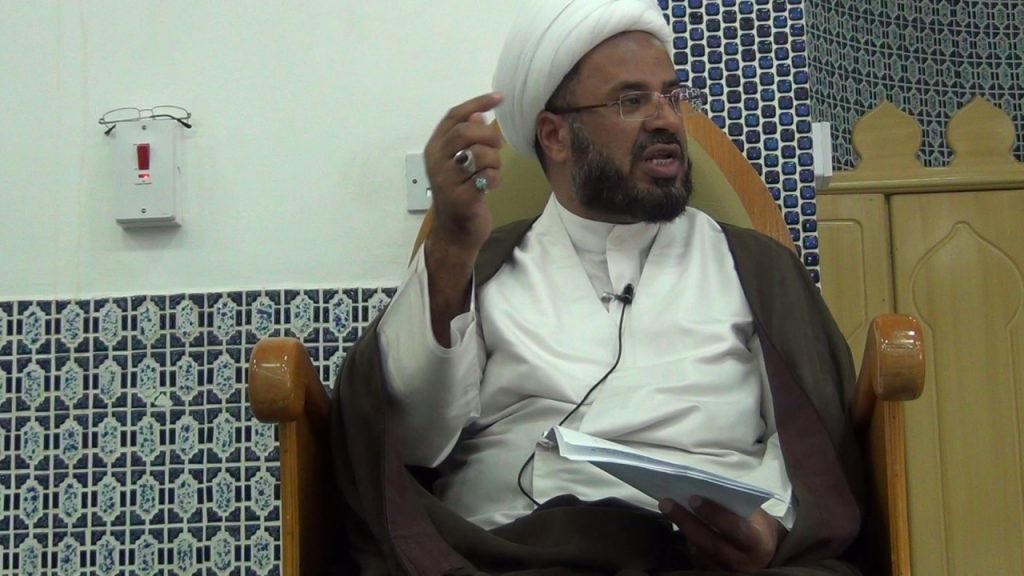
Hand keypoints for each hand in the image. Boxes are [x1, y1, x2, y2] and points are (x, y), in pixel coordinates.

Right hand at [423, 92, 504, 252]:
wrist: (455, 232)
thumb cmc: (460, 192)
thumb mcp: (458, 163)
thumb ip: (466, 139)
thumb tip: (479, 116)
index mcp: (434, 149)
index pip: (453, 116)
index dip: (477, 103)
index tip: (500, 97)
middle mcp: (436, 162)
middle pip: (465, 132)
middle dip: (489, 136)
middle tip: (498, 146)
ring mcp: (447, 181)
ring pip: (479, 155)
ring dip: (495, 161)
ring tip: (493, 171)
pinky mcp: (462, 198)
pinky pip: (487, 177)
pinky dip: (496, 179)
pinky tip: (491, 186)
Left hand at [659, 497, 784, 572]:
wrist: (764, 553)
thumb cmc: (757, 526)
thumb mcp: (755, 515)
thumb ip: (735, 506)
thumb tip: (704, 489)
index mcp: (757, 543)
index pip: (734, 528)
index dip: (714, 514)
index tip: (694, 498)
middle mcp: (741, 562)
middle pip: (710, 542)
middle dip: (687, 521)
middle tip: (667, 503)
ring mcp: (726, 571)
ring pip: (699, 550)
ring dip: (681, 528)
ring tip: (667, 508)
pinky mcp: (712, 573)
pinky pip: (695, 556)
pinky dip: (685, 538)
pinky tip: (675, 522)